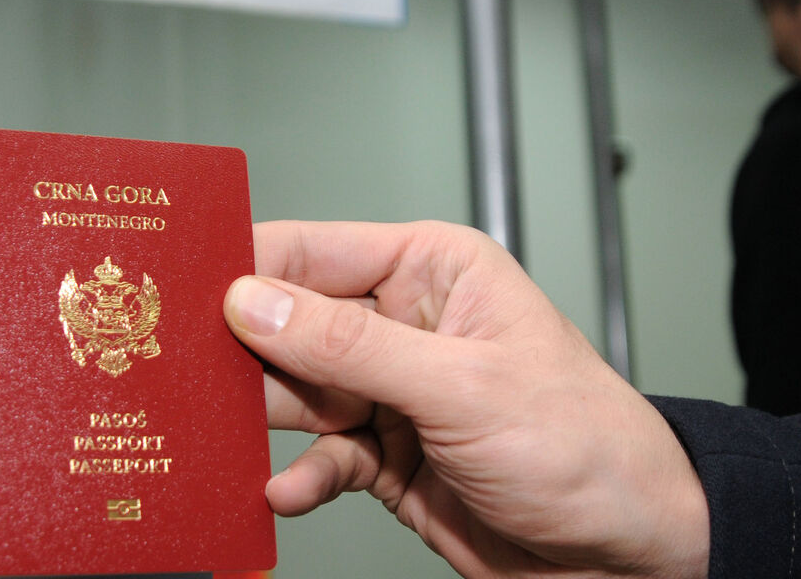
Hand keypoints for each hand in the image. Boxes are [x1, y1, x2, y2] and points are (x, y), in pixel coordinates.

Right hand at [224, 220, 708, 578]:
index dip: (247, 264)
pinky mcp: (389, 457)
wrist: (626, 548)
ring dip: (258, 417)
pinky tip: (287, 492)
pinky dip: (302, 477)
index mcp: (435, 272)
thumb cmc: (583, 444)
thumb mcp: (461, 387)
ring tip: (211, 434)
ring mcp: (395, 393)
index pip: (319, 251)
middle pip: (294, 323)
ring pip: (297, 393)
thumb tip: (256, 302)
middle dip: (240, 348)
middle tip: (175, 371)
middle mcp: (409, 325)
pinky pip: (323, 459)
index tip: (176, 284)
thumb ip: (352, 348)